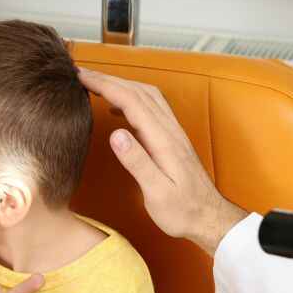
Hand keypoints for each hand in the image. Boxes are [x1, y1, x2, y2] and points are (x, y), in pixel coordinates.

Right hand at [77, 67, 247, 254]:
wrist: (209, 218)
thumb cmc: (183, 211)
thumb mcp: (157, 193)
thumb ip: (138, 162)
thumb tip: (116, 134)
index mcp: (163, 140)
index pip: (131, 101)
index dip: (105, 85)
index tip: (82, 77)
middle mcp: (170, 130)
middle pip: (138, 91)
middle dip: (109, 79)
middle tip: (82, 74)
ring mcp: (173, 133)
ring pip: (147, 95)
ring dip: (122, 84)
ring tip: (97, 83)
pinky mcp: (173, 139)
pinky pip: (152, 107)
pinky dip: (132, 97)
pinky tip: (119, 107)